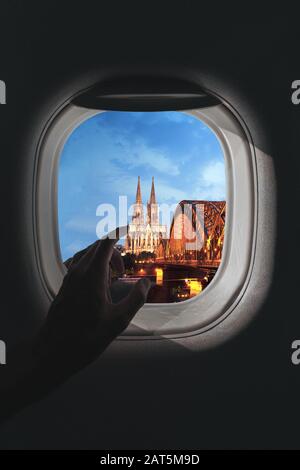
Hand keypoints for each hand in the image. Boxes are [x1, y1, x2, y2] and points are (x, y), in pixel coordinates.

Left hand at [34, 227, 150, 379]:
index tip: (129, 229)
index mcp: (92, 276)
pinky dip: (92, 266)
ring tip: (112, 278)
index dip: (118, 234)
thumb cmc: (86, 339)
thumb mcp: (118, 321)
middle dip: (114, 252)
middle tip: (124, 270)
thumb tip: (146, 283)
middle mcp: (78, 272)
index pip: (106, 244)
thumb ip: (136, 299)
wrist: (53, 352)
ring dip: (102, 259)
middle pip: (97, 247)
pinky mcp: (64, 287)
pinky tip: (98, 284)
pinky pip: (79, 265)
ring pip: (87, 255)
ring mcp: (69, 279)